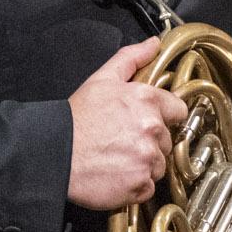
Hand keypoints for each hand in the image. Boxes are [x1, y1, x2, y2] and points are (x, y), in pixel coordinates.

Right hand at [66, 37, 188, 211]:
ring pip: (159, 165)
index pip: (178, 111)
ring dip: (143, 164)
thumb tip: (153, 44)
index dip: (163, 117)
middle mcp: (152, 129)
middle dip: (150, 142)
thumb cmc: (75, 119)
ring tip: (116, 159)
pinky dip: (135, 185)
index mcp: (147, 100)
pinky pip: (148, 187)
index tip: (145, 123)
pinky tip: (116, 175)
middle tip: (122, 142)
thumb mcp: (101, 80)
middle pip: (167, 140)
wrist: (54, 153)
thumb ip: (132, 59)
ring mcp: (148, 159)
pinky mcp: (140, 185)